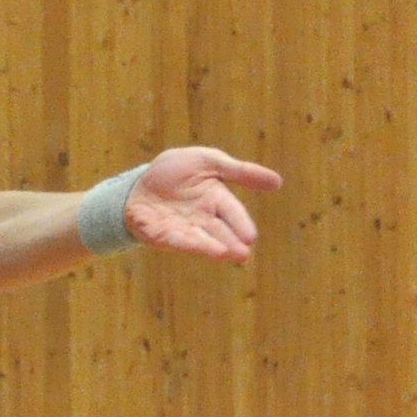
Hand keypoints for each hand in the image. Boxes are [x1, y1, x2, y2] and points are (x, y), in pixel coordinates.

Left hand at [124, 147, 282, 261]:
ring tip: (224, 254)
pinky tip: (195, 247)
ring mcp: (182, 229)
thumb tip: (278, 182)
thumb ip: (240, 172)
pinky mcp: (161, 235)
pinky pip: (174, 239)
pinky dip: (185, 244)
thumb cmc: (177, 171)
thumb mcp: (209, 162)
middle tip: (242, 253)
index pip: (233, 212)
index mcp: (216, 200)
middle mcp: (202, 218)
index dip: (241, 223)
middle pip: (220, 231)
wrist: (138, 183)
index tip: (250, 236)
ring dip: (211, 247)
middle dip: (230, 242)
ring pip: (200, 239)